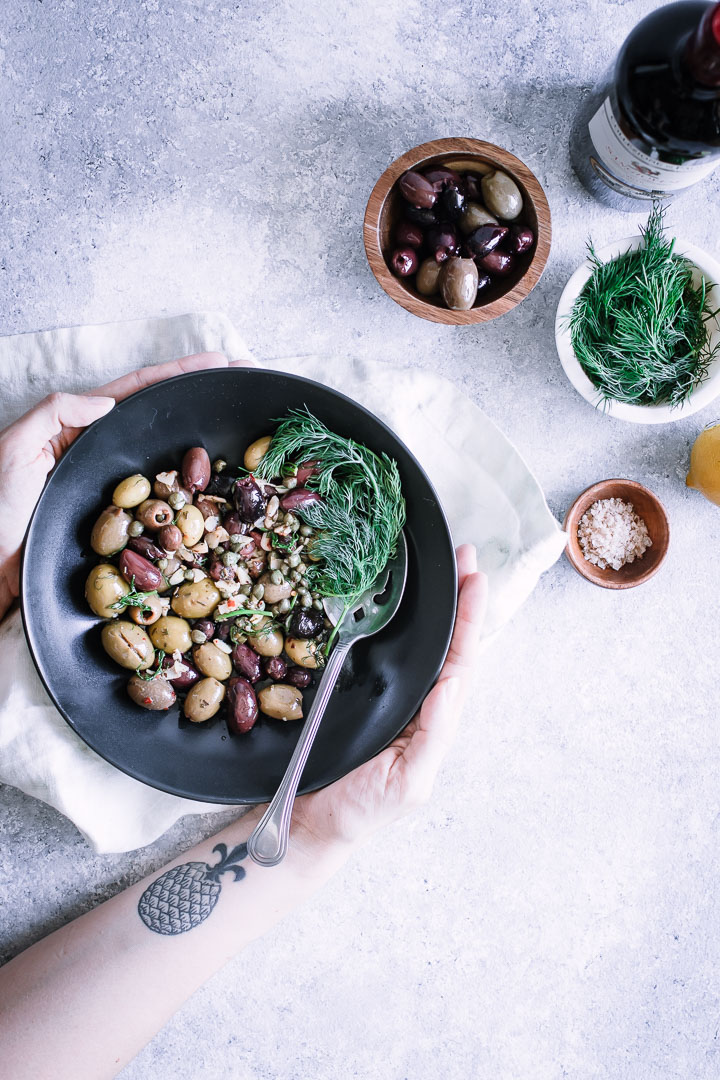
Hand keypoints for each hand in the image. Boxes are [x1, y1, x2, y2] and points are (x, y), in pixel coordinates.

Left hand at [0, 352, 253, 617]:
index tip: (220, 360)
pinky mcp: (127, 530)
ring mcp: (120, 494)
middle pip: (164, 423)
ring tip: (249, 430)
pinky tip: (225, 493)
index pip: (138, 392)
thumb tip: (108, 400)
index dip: (179, 373)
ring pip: (173, 464)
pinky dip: (198, 499)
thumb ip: (54, 413)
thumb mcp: (14, 449)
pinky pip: (169, 508)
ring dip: (211, 448)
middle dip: (205, 402)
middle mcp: (106, 459)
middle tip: (246, 386)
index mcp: (81, 431)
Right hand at [291, 544, 486, 851]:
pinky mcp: (356, 694)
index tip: (475, 578)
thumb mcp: (406, 783)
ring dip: (435, 605)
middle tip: (464, 556)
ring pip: (419, 644)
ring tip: (445, 566)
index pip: (459, 662)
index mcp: (433, 720)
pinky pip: (381, 654)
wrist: (309, 825)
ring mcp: (388, 697)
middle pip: (446, 643)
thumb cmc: (360, 810)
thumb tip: (452, 686)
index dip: (470, 621)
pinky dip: (399, 624)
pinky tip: (394, 598)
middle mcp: (416, 703)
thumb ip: (432, 737)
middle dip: (459, 600)